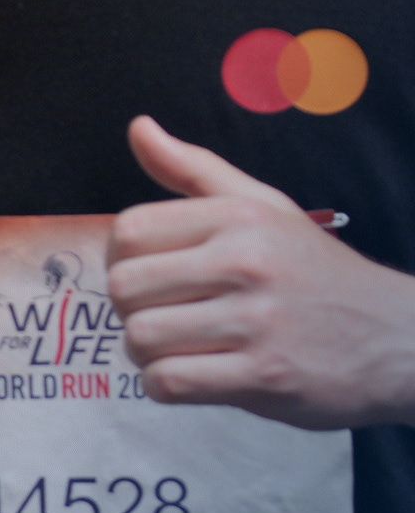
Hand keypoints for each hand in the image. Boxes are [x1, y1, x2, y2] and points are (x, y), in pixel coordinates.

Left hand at [110, 114, 414, 429]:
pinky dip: (168, 385)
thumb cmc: (314, 271)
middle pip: (125, 288)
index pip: (129, 231)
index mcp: (239, 217)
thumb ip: (194, 170)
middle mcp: (246, 262)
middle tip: (170, 314)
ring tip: (185, 346)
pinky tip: (198, 374)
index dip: (124, 259)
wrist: (399, 337)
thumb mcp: (264, 207)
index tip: (155, 273)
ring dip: (150, 351)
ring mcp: (256, 322)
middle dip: (134, 308)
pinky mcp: (262, 376)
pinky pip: (166, 383)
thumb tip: (139, 127)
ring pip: (140, 338)